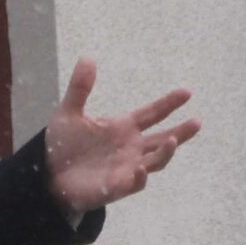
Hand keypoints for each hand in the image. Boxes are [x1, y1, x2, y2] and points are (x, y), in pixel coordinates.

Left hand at [44, 58, 199, 213]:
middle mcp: (131, 147)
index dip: (169, 103)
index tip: (187, 92)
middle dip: (181, 132)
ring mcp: (127, 168)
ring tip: (172, 140)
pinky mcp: (116, 186)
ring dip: (166, 152)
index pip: (153, 113)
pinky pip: (134, 183)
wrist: (48, 174)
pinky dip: (139, 176)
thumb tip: (87, 57)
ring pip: (156, 161)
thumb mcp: (69, 112)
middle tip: (197, 121)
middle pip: (164, 139)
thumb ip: (80, 88)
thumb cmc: (63, 144)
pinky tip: (140, 168)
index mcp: (123, 127)